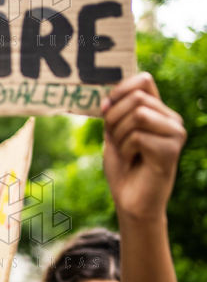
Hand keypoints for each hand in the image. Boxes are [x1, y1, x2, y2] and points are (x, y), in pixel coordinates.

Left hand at [101, 73, 185, 219]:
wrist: (131, 201)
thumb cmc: (123, 168)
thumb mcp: (113, 133)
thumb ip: (114, 112)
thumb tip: (107, 97)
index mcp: (158, 111)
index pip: (143, 80)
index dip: (120, 90)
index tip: (106, 108)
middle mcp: (171, 119)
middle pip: (136, 98)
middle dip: (114, 118)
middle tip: (115, 139)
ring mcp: (175, 134)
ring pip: (137, 115)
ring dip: (119, 135)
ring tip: (126, 151)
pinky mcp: (171, 150)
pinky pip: (138, 136)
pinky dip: (125, 149)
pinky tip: (133, 161)